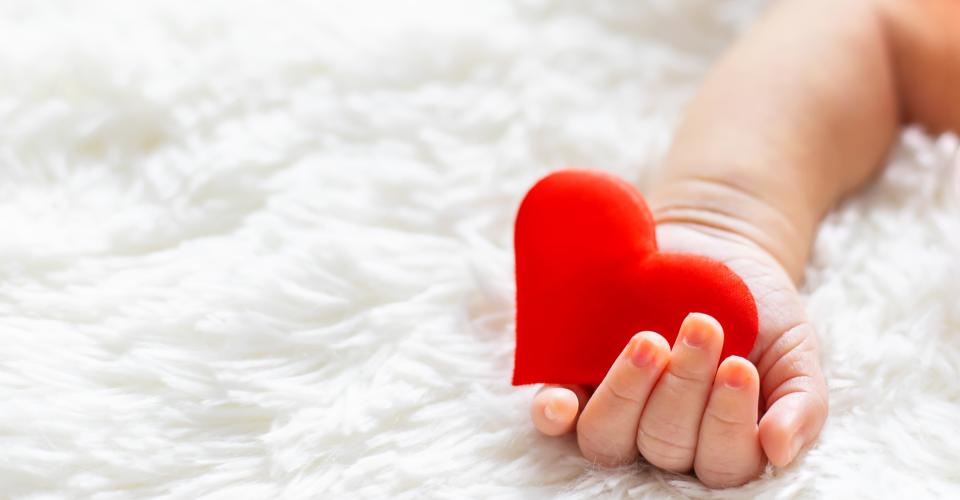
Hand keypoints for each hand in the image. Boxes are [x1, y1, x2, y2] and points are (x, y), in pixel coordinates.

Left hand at [529, 222, 827, 487]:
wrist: (714, 247)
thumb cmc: (757, 310)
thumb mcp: (794, 350)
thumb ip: (800, 402)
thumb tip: (779, 451)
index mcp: (719, 442)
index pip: (722, 463)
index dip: (727, 423)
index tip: (739, 366)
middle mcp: (662, 437)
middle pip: (664, 447)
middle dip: (684, 389)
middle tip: (701, 327)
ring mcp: (614, 411)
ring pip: (608, 438)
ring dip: (626, 396)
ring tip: (649, 341)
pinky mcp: (574, 380)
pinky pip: (555, 415)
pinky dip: (554, 413)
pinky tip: (558, 403)